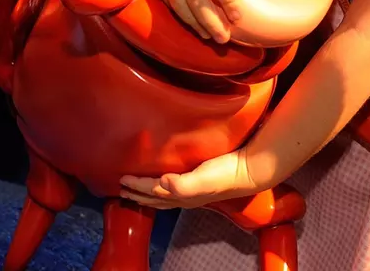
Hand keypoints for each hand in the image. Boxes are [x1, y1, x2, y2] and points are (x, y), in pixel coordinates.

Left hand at [119, 150, 256, 209]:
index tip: (122, 179)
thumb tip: (162, 183)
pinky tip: (166, 182)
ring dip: (148, 193)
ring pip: (163, 196)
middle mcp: (185, 195)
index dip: (136, 185)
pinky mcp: (199, 181)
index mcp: (182, 194)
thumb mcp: (203, 179)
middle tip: (122, 189)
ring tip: (137, 190)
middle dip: (137, 194)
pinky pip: (174, 187)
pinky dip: (163, 187)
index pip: (152, 190)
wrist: (247, 170)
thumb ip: (182, 184)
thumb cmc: (225, 174)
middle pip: (155, 197)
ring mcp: (192, 190)